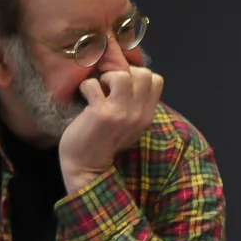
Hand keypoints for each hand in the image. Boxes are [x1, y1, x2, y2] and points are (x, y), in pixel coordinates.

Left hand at [59, 65, 166, 194]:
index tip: (122, 86)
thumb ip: (135, 104)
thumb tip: (129, 76)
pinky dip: (85, 87)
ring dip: (105, 78)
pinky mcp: (101, 114)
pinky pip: (93, 84)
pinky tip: (84, 99)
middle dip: (123, 72)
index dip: (137, 75)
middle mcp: (139, 115)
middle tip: (109, 87)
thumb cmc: (103, 141)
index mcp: (147, 116)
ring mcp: (121, 114)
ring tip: (99, 91)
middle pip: (143, 73)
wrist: (87, 167)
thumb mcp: (129, 124)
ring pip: (121, 75)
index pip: (156, 79)